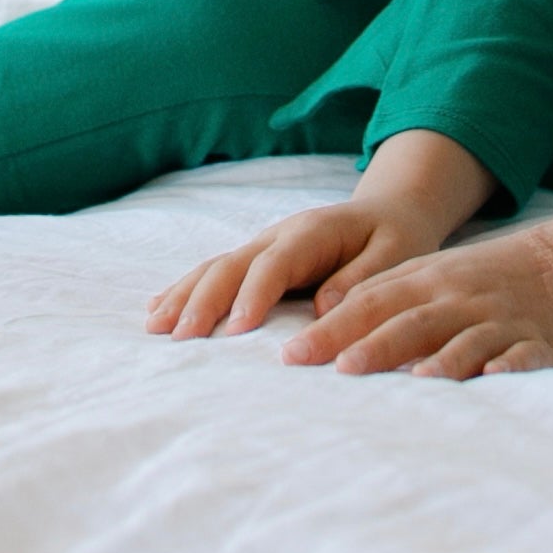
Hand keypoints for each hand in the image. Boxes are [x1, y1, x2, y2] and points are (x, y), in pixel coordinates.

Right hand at [145, 194, 445, 339]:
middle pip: (234, 264)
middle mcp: (280, 235)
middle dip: (205, 299)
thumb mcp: (396, 254)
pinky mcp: (256, 260)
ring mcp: (263, 246)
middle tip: (181, 338)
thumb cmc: (395, 238)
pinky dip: (186, 290)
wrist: (391, 213)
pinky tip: (157, 311)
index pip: (276, 263)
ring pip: (215, 266)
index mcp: (314, 232)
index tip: (237, 329)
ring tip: (155, 328)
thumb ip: (362, 278)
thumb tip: (324, 307)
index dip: (255, 294)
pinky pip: (214, 272)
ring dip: (184, 295)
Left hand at [279, 169, 552, 378]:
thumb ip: (389, 301)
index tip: (289, 355)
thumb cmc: (494, 279)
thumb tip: (323, 334)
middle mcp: (461, 299)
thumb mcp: (440, 277)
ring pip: (462, 338)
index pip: (372, 304)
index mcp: (431, 282)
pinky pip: (521, 356)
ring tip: (404, 380)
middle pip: (409, 321)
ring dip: (432, 357)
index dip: (331, 328)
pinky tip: (491, 381)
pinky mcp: (541, 345)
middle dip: (369, 344)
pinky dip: (506, 366)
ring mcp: (502, 321)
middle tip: (332, 369)